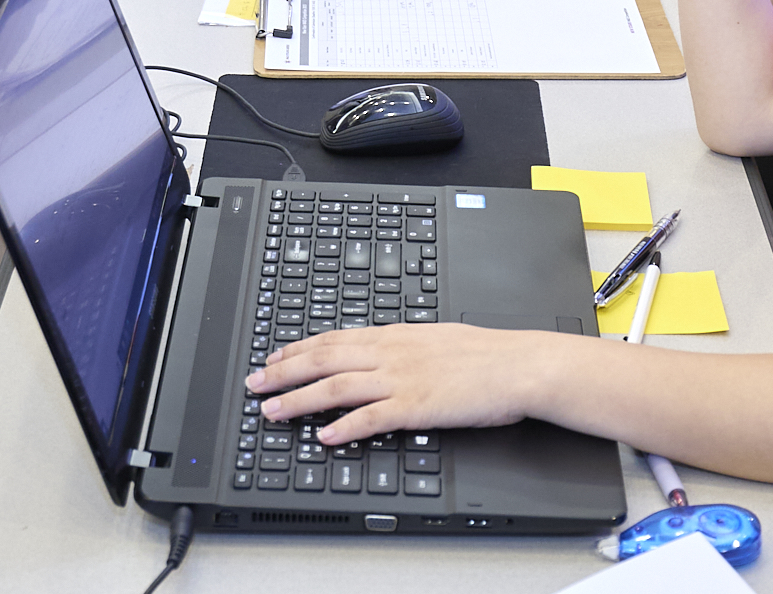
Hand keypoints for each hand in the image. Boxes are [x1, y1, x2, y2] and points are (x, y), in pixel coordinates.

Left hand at [248, 322, 562, 443]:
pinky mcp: (417, 405)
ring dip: (299, 400)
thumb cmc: (485, 354)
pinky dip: (344, 427)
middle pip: (324, 359)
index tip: (273, 356)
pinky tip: (323, 437)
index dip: (298, 348)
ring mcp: (402, 378)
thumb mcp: (436, 338)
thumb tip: (381, 352)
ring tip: (273, 411)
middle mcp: (391, 353)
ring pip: (336, 386)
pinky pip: (372, 418)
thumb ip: (405, 347)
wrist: (518, 364)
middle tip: (254, 383)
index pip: (334, 339)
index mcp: (395, 335)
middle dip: (283, 372)